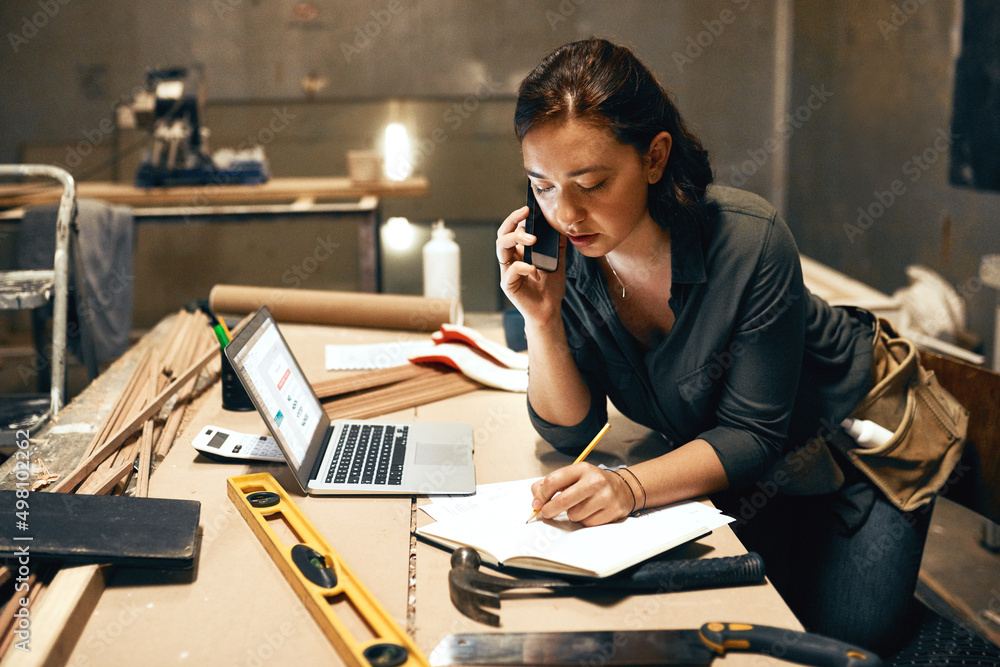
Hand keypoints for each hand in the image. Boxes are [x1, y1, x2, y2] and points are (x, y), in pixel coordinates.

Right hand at [496, 206, 565, 327]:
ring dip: (515, 238)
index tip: (528, 208)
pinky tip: (535, 270)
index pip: (512, 230)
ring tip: (532, 239)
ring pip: (501, 248)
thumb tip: (560, 225)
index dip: (517, 218)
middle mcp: (510, 260)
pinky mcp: (508, 285)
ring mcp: (507, 272)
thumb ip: (556, 244)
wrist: (550, 310)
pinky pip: (511, 270)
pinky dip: (524, 266)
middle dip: (512, 221)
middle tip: (526, 215)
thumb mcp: (557, 261)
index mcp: (519, 252)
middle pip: (502, 234)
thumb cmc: (550, 287)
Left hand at [529, 463, 633, 526]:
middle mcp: (594, 481)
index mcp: (582, 468)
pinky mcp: (612, 511)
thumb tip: (536, 501)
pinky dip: (585, 521)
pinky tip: (591, 512)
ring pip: (574, 515)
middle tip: (546, 513)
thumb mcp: (574, 476)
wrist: (624, 489)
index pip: (553, 481)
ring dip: (572, 515)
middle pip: (562, 500)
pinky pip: (587, 523)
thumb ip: (552, 484)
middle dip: (549, 510)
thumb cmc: (592, 483)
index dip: (541, 495)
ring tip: (580, 507)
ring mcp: (605, 496)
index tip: (537, 504)